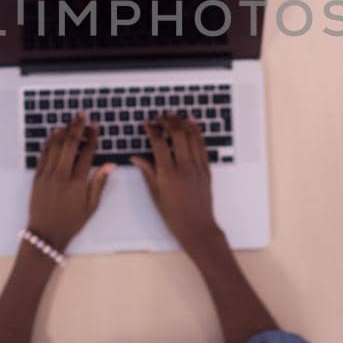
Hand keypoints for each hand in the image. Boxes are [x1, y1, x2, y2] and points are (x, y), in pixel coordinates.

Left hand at [26, 112, 113, 251]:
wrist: (46, 234)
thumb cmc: (71, 222)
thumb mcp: (91, 206)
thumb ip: (99, 183)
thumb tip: (110, 165)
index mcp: (77, 182)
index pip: (87, 153)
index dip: (92, 137)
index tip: (96, 127)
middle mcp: (61, 175)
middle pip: (70, 143)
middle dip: (77, 126)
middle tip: (82, 115)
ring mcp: (47, 175)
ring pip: (55, 146)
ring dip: (63, 131)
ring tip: (70, 121)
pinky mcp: (37, 177)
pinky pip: (43, 154)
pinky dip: (49, 142)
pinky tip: (54, 135)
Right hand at [130, 112, 223, 256]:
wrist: (197, 227)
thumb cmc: (173, 215)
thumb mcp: (155, 194)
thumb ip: (147, 172)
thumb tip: (135, 157)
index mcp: (168, 174)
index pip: (159, 144)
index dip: (152, 130)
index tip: (147, 124)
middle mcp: (184, 167)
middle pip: (177, 134)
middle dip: (168, 121)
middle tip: (160, 117)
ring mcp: (198, 167)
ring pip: (192, 137)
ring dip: (183, 123)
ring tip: (175, 115)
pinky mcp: (206, 169)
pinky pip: (202, 146)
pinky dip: (197, 132)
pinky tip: (192, 124)